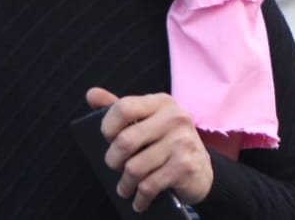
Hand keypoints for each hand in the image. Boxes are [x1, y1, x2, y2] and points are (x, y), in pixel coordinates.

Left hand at [85, 87, 213, 208]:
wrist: (203, 169)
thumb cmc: (167, 141)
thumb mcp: (147, 119)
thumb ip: (120, 107)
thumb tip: (91, 94)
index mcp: (161, 102)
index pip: (124, 107)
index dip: (108, 125)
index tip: (107, 138)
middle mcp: (174, 118)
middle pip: (125, 140)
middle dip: (113, 160)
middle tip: (114, 167)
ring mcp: (182, 142)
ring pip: (135, 167)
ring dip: (125, 184)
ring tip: (124, 188)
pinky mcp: (185, 166)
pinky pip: (150, 185)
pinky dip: (140, 197)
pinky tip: (139, 201)